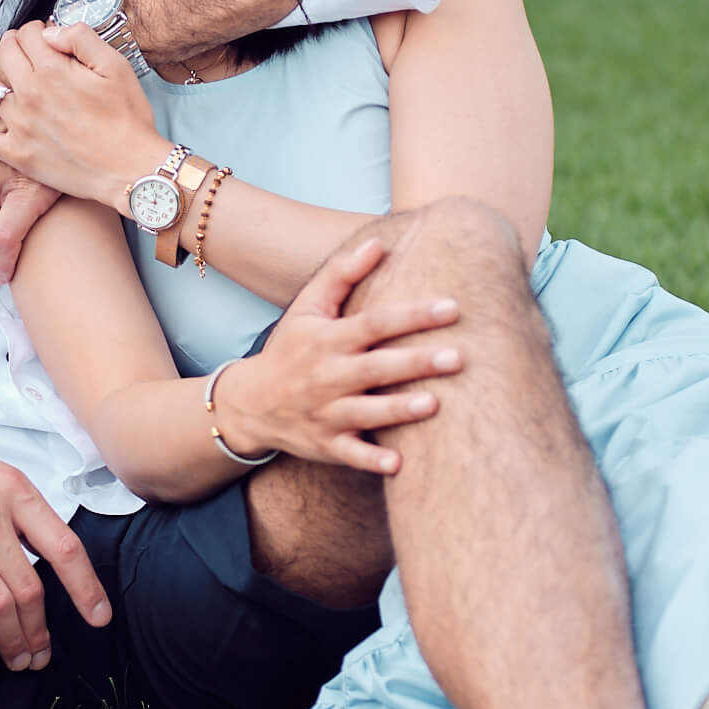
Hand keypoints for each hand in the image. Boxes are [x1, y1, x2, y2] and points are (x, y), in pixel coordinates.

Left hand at [0, 22, 162, 214]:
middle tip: (14, 45)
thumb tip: (51, 32)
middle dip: (9, 44)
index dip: (35, 29)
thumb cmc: (128, 118)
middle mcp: (30, 94)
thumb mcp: (115, 66)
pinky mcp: (18, 153)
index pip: (30, 36)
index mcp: (53, 70)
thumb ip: (81, 39)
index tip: (42, 33)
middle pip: (6, 57)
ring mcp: (20, 125)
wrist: (130, 169)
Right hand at [0, 406, 110, 670]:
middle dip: (39, 633)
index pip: (63, 547)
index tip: (99, 619)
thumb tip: (46, 555)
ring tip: (14, 658)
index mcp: (12, 488)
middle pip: (28, 590)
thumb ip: (16, 509)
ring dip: (10, 642)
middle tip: (39, 657)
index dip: (86, 589)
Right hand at [212, 232, 461, 476]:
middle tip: (458, 358)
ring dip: (398, 410)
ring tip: (434, 404)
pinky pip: (350, 455)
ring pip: (366, 412)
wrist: (251, 403)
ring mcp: (325, 413)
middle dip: (416, 363)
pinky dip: (371, 461)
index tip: (452, 307)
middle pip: (376, 367)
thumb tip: (379, 242)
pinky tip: (399, 466)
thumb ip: (342, 274)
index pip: (374, 322)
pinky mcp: (326, 445)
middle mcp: (327, 375)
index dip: (412, 315)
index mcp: (328, 339)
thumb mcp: (308, 307)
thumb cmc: (291, 348)